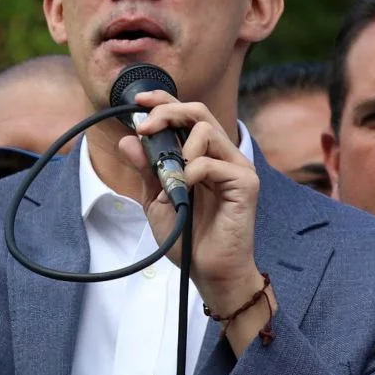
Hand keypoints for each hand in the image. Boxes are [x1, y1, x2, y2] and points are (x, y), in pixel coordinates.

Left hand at [119, 93, 267, 341]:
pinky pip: (213, 163)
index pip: (187, 115)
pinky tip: (183, 192)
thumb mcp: (158, 199)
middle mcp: (222, 156)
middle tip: (145, 126)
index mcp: (203, 156)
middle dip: (167, 111)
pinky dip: (191, 174)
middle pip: (199, 111)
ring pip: (207, 130)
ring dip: (179, 149)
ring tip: (170, 179)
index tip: (138, 102)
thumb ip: (147, 169)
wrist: (209, 273)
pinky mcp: (246, 183)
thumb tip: (128, 139)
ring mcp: (237, 167)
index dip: (164, 101)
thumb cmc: (188, 238)